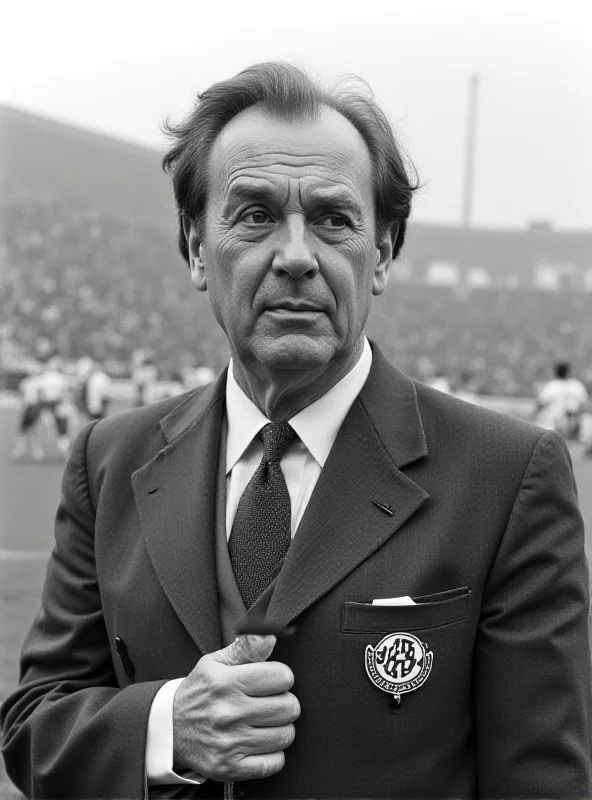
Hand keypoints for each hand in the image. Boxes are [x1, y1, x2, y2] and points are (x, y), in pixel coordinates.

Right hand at [172, 634, 299, 781]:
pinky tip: (260, 743)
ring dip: (281, 728)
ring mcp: (228, 743)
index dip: (282, 676)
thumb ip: (246, 646)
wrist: (168, 729)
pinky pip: (273, 764)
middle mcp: (227, 713)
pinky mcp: (229, 768)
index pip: (281, 677)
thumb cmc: (199, 692)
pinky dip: (273, 754)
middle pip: (288, 707)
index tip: (273, 680)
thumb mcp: (215, 662)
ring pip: (285, 735)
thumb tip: (270, 635)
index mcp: (226, 682)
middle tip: (272, 701)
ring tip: (266, 722)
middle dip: (285, 702)